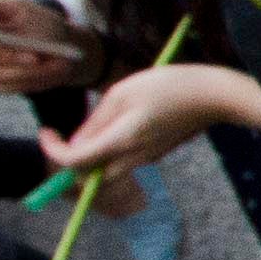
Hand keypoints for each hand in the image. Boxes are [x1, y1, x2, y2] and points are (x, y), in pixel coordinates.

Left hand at [39, 61, 260, 175]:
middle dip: (70, 159)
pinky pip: (124, 157)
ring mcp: (147, 158)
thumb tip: (76, 143)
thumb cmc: (169, 86)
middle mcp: (133, 157)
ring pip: (106, 166)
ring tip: (98, 118)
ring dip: (91, 151)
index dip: (53, 151)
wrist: (214, 96)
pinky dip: (111, 146)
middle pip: (89, 173)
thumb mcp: (123, 93)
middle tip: (63, 133)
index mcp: (121, 140)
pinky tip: (124, 118)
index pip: (75, 161)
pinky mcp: (156, 153)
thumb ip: (97, 121)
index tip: (46, 132)